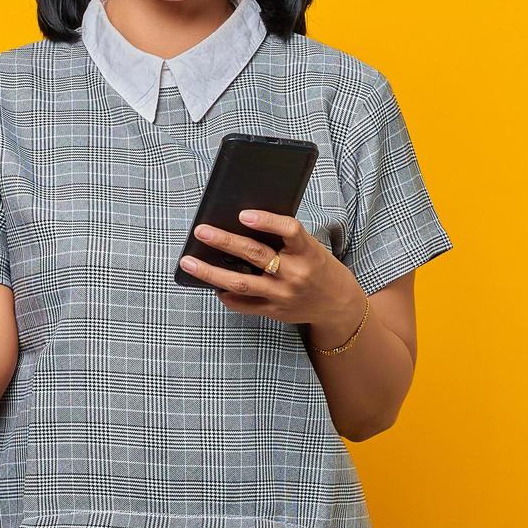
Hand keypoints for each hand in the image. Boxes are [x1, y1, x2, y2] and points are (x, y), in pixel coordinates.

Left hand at [178, 209, 364, 330]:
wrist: (339, 305)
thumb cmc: (319, 267)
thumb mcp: (310, 248)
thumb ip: (283, 239)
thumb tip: (240, 223)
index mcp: (307, 252)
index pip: (290, 231)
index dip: (267, 221)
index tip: (244, 214)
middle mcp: (295, 274)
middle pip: (255, 255)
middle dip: (224, 241)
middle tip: (200, 231)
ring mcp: (283, 296)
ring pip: (240, 283)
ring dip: (210, 272)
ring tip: (188, 262)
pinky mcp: (274, 313)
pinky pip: (243, 304)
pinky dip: (225, 294)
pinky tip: (212, 285)